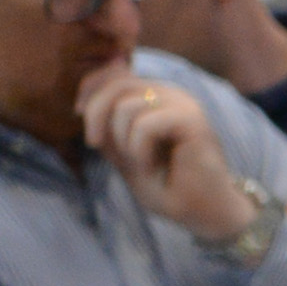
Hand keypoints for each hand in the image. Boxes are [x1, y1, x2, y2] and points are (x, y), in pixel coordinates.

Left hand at [86, 72, 254, 243]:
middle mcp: (172, 94)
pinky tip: (151, 167)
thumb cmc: (167, 185)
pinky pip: (145, 125)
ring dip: (122, 141)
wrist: (204, 212)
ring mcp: (184, 105)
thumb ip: (108, 125)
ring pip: (127, 105)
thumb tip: (83, 101)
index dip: (89, 90)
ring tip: (138, 163)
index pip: (114, 73)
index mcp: (157, 95)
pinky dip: (138, 151)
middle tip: (95, 145)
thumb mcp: (122, 152)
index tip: (82, 118)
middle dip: (96, 115)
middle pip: (117, 84)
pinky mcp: (192, 121)